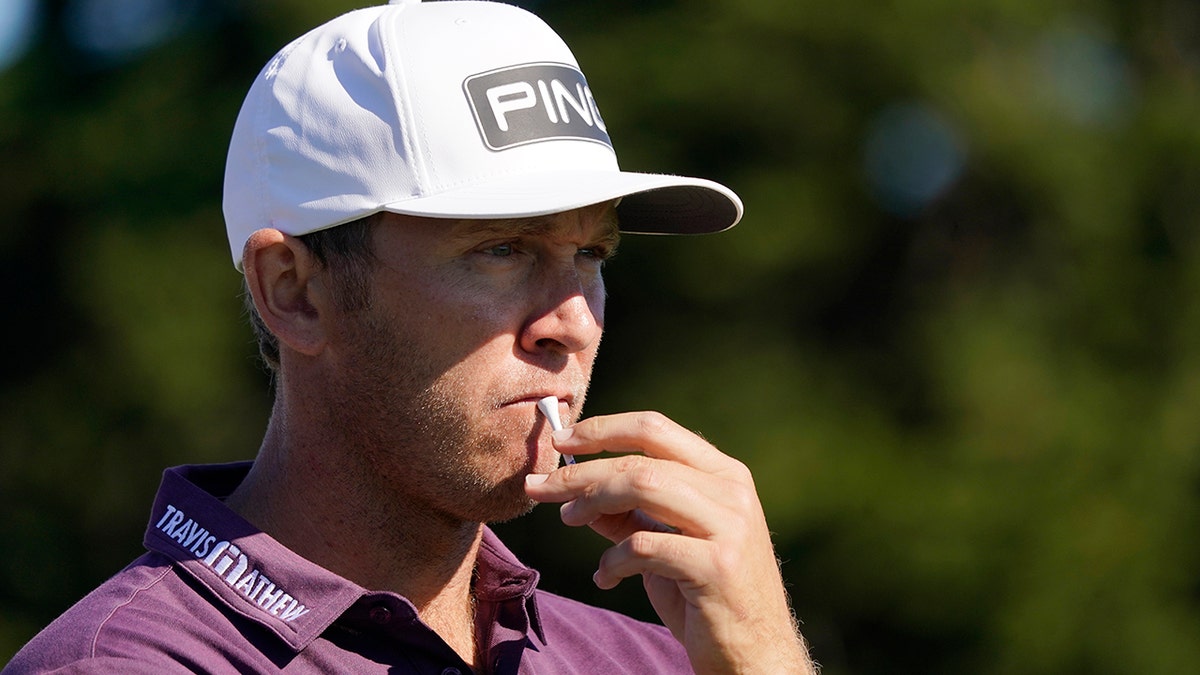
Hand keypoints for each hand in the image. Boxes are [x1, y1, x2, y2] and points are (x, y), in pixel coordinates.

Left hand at [523, 411, 814, 673]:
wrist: (755, 655)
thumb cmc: (708, 597)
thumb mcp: (668, 543)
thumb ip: (629, 513)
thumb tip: (574, 489)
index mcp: (724, 474)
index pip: (655, 428)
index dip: (602, 430)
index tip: (560, 442)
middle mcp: (731, 491)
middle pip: (641, 459)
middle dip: (581, 471)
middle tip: (540, 487)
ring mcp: (730, 527)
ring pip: (643, 486)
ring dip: (592, 502)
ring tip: (568, 519)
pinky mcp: (717, 566)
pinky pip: (645, 546)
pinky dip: (613, 558)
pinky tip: (605, 576)